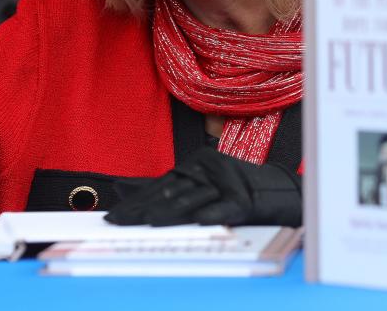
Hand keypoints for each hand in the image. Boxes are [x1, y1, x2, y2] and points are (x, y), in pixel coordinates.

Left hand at [105, 146, 301, 226]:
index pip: (159, 186)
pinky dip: (212, 213)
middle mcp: (206, 170)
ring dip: (171, 210)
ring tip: (150, 221)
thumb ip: (158, 188)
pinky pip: (225, 208)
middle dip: (143, 209)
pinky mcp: (243, 200)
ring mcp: (225, 182)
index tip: (113, 215)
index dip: (135, 201)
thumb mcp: (193, 187)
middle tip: (119, 221)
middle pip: (170, 192)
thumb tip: (120, 187)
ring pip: (193, 199)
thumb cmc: (228, 190)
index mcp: (193, 166)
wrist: (273, 191)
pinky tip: (199, 220)